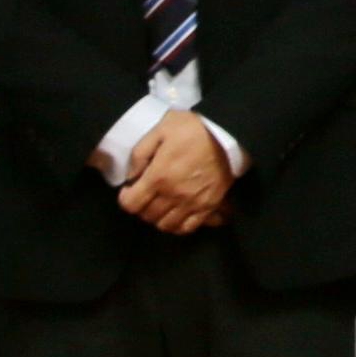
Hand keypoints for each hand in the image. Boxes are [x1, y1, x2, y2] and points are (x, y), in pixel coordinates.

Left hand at [117, 108, 230, 235]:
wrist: (230, 134)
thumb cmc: (193, 129)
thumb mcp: (160, 130)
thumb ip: (140, 154)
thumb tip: (131, 177)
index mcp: (158, 177)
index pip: (130, 204)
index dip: (126, 198)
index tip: (131, 188)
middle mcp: (173, 195)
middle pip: (147, 216)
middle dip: (141, 207)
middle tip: (146, 195)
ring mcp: (192, 203)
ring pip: (166, 225)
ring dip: (158, 217)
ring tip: (160, 205)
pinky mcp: (208, 206)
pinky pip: (188, 227)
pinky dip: (178, 226)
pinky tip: (176, 214)